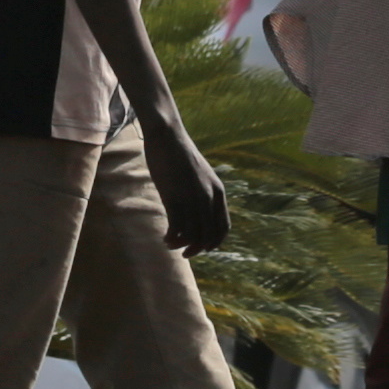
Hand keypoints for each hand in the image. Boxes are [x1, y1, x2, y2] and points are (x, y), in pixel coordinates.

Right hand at [140, 108, 230, 256]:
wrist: (168, 136)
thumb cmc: (180, 154)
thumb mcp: (200, 175)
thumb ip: (202, 192)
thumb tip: (197, 210)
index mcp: (218, 192)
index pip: (223, 228)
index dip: (214, 242)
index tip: (202, 248)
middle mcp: (208, 197)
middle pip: (209, 236)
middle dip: (197, 249)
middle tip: (185, 252)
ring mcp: (192, 198)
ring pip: (193, 235)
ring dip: (181, 245)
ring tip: (170, 243)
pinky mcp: (175, 197)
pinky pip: (177, 228)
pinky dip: (172, 238)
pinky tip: (165, 237)